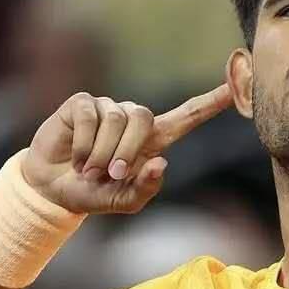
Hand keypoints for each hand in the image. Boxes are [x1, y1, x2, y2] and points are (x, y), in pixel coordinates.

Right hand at [21, 83, 233, 214]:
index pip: (187, 116)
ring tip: (90, 170)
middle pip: (145, 117)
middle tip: (112, 174)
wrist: (54, 190)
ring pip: (117, 118)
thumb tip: (161, 163)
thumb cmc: (94, 194)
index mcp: (152, 141)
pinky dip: (85, 144)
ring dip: (103, 152)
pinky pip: (91, 116)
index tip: (234, 87)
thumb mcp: (124, 202)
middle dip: (128, 150)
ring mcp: (107, 108)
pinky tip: (77, 158)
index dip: (210, 103)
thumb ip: (146, 188)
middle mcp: (132, 119)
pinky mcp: (83, 104)